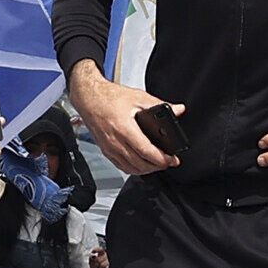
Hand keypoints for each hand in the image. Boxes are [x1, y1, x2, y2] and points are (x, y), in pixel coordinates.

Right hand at [66, 64, 172, 178]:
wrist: (89, 99)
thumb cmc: (109, 98)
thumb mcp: (138, 97)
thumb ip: (160, 105)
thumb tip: (178, 109)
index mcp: (124, 128)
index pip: (147, 152)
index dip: (163, 159)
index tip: (173, 160)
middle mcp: (115, 142)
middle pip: (140, 164)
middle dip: (157, 167)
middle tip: (168, 163)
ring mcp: (109, 149)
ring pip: (131, 169)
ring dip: (146, 170)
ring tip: (157, 164)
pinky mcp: (106, 151)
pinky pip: (121, 167)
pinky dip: (134, 169)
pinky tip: (141, 165)